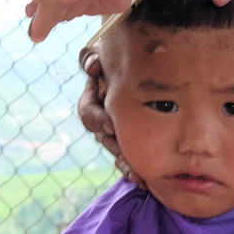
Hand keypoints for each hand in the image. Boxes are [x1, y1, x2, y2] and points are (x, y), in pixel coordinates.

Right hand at [76, 53, 139, 182]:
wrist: (139, 60)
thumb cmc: (118, 55)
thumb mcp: (103, 52)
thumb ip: (92, 57)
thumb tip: (93, 65)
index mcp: (94, 98)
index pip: (88, 112)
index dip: (97, 119)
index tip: (110, 124)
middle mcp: (102, 117)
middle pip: (104, 138)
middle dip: (116, 149)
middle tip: (127, 159)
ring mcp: (115, 131)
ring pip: (117, 152)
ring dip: (125, 164)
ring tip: (138, 176)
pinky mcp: (130, 141)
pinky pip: (128, 159)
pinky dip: (134, 169)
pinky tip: (144, 181)